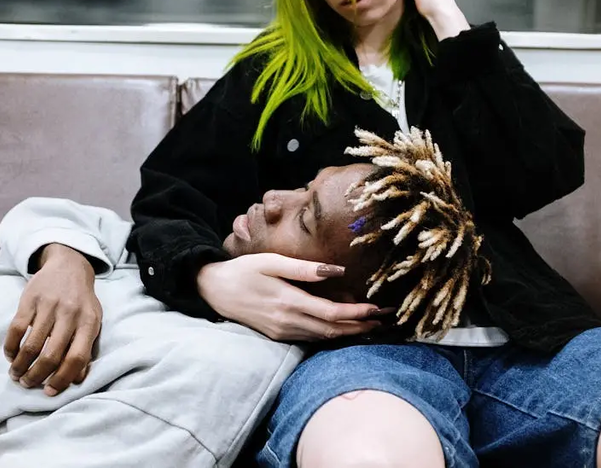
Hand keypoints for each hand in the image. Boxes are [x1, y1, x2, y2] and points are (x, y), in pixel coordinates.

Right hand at [5, 244, 100, 395]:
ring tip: (16, 374)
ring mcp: (49, 306)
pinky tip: (10, 356)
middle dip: (37, 376)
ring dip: (20, 366)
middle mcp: (70, 315)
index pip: (77, 358)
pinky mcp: (30, 300)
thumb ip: (87, 349)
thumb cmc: (82, 302)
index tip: (50, 392)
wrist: (69, 266)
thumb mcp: (92, 322)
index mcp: (89, 323)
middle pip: (51, 356)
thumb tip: (77, 380)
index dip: (62, 379)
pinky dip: (10, 347)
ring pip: (31, 345)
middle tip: (28, 384)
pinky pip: (16, 329)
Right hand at [197, 253, 384, 341]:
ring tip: (372, 325)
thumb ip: (304, 268)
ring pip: (324, 337)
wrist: (214, 291)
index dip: (358, 313)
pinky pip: (311, 338)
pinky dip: (331, 335)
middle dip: (361, 327)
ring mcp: (283, 332)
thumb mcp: (271, 262)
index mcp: (288, 302)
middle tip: (386, 321)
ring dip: (349, 333)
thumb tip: (336, 271)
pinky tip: (343, 329)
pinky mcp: (278, 335)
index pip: (332, 313)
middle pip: (333, 330)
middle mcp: (288, 322)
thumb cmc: (242, 270)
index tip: (378, 308)